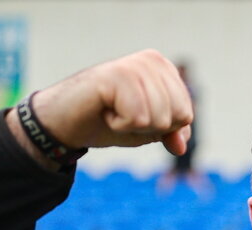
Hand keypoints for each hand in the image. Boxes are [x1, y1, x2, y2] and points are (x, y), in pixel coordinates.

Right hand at [7, 49, 192, 165]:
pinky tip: (104, 110)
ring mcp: (135, 65)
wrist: (66, 123)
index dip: (162, 128)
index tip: (136, 117)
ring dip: (133, 126)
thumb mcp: (148, 131)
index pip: (186, 115)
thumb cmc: (107, 122)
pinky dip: (119, 125)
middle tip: (123, 114)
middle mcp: (152, 60)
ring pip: (159, 119)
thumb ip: (171, 133)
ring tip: (113, 111)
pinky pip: (137, 118)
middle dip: (150, 128)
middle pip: (177, 117)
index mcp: (164, 69)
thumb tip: (181, 147)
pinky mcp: (117, 75)